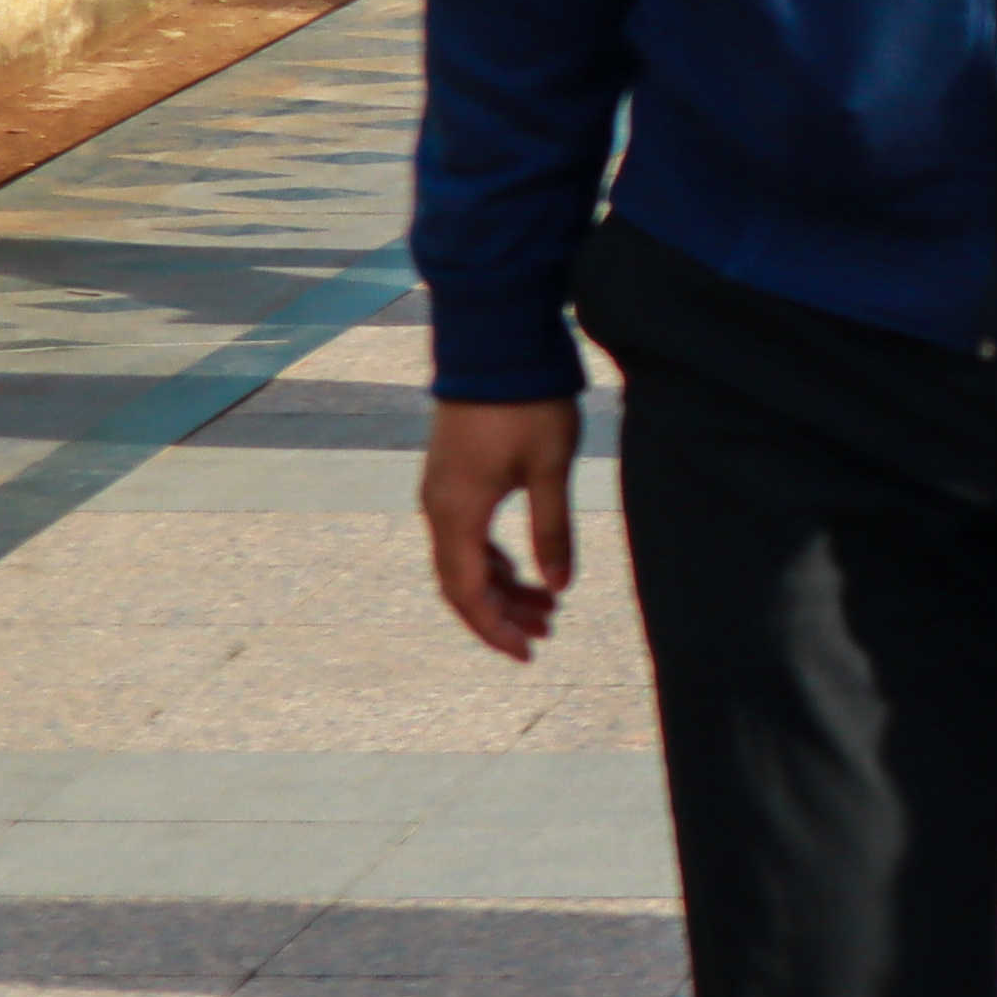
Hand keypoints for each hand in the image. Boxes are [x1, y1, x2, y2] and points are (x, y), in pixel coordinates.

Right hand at [420, 395, 583, 660]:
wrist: (495, 342)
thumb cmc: (527, 402)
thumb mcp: (550, 468)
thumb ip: (552, 530)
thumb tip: (558, 587)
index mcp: (456, 513)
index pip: (467, 593)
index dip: (495, 629)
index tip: (528, 654)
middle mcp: (438, 508)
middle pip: (462, 582)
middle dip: (502, 613)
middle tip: (548, 631)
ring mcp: (441, 491)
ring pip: (465, 558)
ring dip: (502, 586)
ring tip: (549, 604)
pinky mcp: (452, 475)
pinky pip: (466, 534)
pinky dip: (494, 558)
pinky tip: (526, 569)